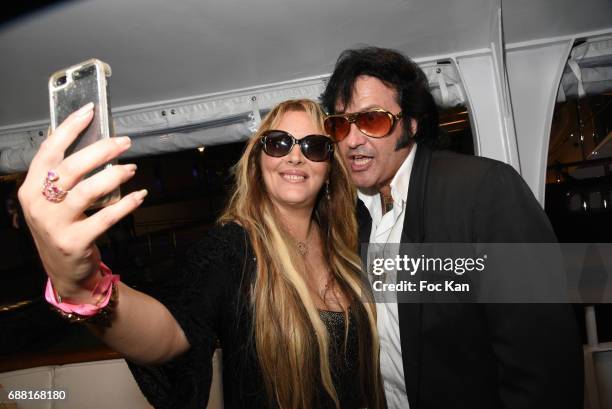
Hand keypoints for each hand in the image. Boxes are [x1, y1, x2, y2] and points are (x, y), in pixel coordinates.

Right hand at [18, 103, 146, 301]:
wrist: (65, 272)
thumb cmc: (63, 227)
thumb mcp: (52, 201)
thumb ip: (64, 174)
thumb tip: (89, 138)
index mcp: (31, 187)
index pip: (49, 150)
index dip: (70, 127)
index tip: (91, 110)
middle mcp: (38, 204)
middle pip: (72, 167)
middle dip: (102, 149)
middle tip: (125, 142)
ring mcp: (54, 224)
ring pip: (89, 190)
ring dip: (115, 175)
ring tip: (131, 168)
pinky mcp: (74, 242)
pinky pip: (106, 217)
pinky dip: (126, 204)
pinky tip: (139, 196)